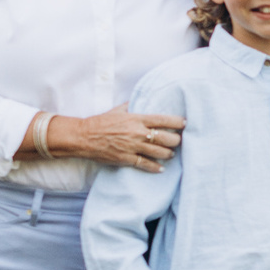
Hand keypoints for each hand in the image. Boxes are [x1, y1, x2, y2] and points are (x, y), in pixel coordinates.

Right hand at [47, 104, 184, 170]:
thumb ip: (130, 106)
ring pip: (159, 152)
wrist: (84, 137)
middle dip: (176, 140)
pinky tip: (162, 168)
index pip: (162, 120)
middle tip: (179, 141)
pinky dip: (156, 167)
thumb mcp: (117, 110)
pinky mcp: (127, 159)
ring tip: (171, 153)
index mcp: (136, 119)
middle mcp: (137, 133)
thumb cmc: (100, 122)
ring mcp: (133, 147)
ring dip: (169, 153)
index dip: (177, 122)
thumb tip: (139, 100)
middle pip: (166, 138)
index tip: (185, 123)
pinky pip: (146, 164)